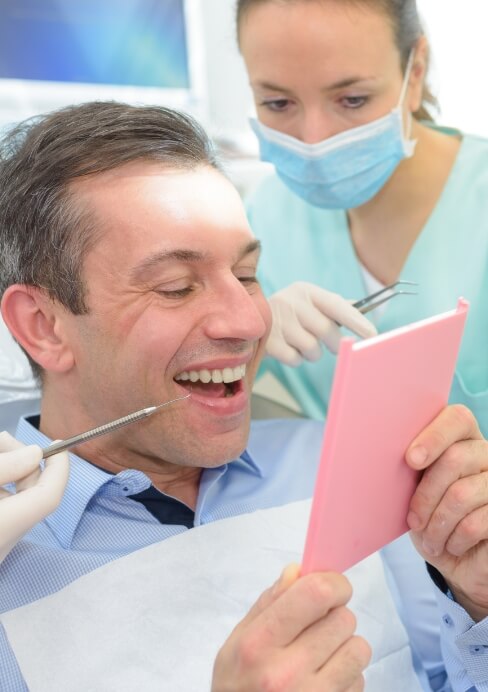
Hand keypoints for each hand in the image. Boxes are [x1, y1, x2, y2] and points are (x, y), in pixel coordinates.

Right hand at [0, 431, 68, 562]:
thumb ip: (4, 467)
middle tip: (1, 440)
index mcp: (6, 526)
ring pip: (13, 499)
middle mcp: (4, 541)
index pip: (49, 496)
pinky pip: (4, 508)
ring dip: (6, 471)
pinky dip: (0, 485)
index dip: (59, 467)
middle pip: (31, 494)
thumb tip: (34, 454)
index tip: (57, 444)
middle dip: (20, 461)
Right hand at [212, 564, 370, 690]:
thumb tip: (298, 571)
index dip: (333, 583)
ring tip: (321, 657)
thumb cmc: (237, 685)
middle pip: (343, 619)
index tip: (331, 588)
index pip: (316, 594)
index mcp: (259, 643)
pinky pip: (360, 680)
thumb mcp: (237, 641)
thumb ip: (268, 604)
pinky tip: (323, 682)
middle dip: (334, 617)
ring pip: (359, 648)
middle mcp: (287, 672)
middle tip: (316, 629)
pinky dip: (347, 677)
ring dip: (344, 647)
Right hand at [266, 282, 376, 365]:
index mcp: (306, 290)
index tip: (372, 334)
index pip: (336, 305)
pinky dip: (296, 359)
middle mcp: (291, 302)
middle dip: (334, 344)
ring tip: (302, 344)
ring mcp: (277, 321)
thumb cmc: (289, 313)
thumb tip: (363, 309)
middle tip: (333, 347)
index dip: (356, 320)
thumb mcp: (308, 302)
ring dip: (313, 353)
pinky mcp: (267, 340)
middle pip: (326, 330)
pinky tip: (287, 349)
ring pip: (311, 348)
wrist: (245, 317)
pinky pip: (295, 359)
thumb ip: (334, 306)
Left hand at [405, 405, 487, 619]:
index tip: (411, 460)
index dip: (434, 436)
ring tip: (429, 539)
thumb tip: (377, 450)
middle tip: (414, 520)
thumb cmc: (427, 516)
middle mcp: (485, 454)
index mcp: (461, 439)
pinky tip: (448, 545)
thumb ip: (407, 466)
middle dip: (426, 494)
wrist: (454, 558)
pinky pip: (476, 522)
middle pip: (455, 458)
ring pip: (462, 494)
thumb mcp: (411, 489)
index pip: (457, 418)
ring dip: (437, 523)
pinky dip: (453, 539)